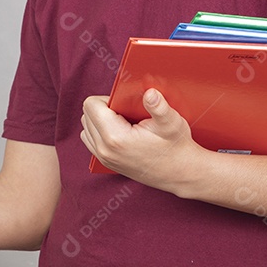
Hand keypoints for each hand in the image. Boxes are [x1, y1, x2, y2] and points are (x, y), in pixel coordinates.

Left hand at [80, 89, 210, 194]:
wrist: (180, 173)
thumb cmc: (176, 147)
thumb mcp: (171, 123)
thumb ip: (159, 107)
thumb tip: (150, 92)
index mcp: (115, 137)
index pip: (91, 105)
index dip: (107, 99)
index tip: (124, 104)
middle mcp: (104, 149)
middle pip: (86, 114)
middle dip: (103, 108)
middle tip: (126, 112)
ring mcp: (103, 158)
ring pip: (86, 127)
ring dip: (100, 120)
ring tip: (123, 122)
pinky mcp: (106, 163)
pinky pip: (90, 139)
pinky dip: (100, 131)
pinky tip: (120, 131)